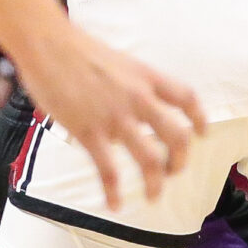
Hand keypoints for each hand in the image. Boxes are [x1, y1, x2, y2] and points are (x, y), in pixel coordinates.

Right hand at [17, 29, 203, 210]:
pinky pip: (108, 170)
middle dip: (180, 160)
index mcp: (147, 77)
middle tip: (173, 171)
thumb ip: (133, 85)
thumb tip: (135, 111)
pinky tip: (114, 205)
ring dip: (155, 183)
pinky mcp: (89, 132)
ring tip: (153, 196)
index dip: (199, 118)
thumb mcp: (120, 61)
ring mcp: (115, 117)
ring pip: (150, 159)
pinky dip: (113, 192)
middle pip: (177, 136)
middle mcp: (139, 98)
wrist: (46, 43)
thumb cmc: (77, 49)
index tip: (201, 134)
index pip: (187, 98)